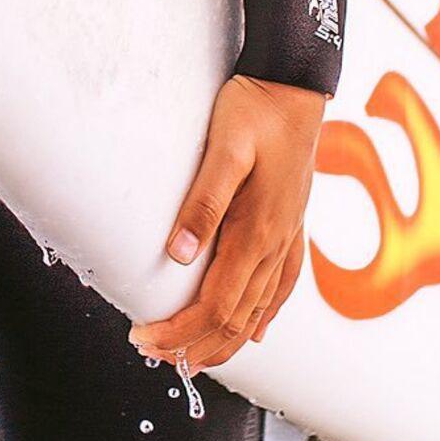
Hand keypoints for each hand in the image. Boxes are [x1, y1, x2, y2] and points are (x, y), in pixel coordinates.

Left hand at [128, 75, 325, 375]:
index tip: (143, 339)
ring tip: (194, 357)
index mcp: (257, 231)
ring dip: (226, 340)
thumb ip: (202, 203)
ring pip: (260, 311)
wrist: (296, 83)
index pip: (215, 306)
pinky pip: (282, 287)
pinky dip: (264, 316)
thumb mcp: (225, 148)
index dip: (178, 332)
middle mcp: (276, 243)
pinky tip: (256, 329)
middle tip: (155, 355)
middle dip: (196, 347)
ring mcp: (288, 236)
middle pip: (236, 319)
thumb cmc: (257, 108)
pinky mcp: (292, 225)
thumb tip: (178, 254)